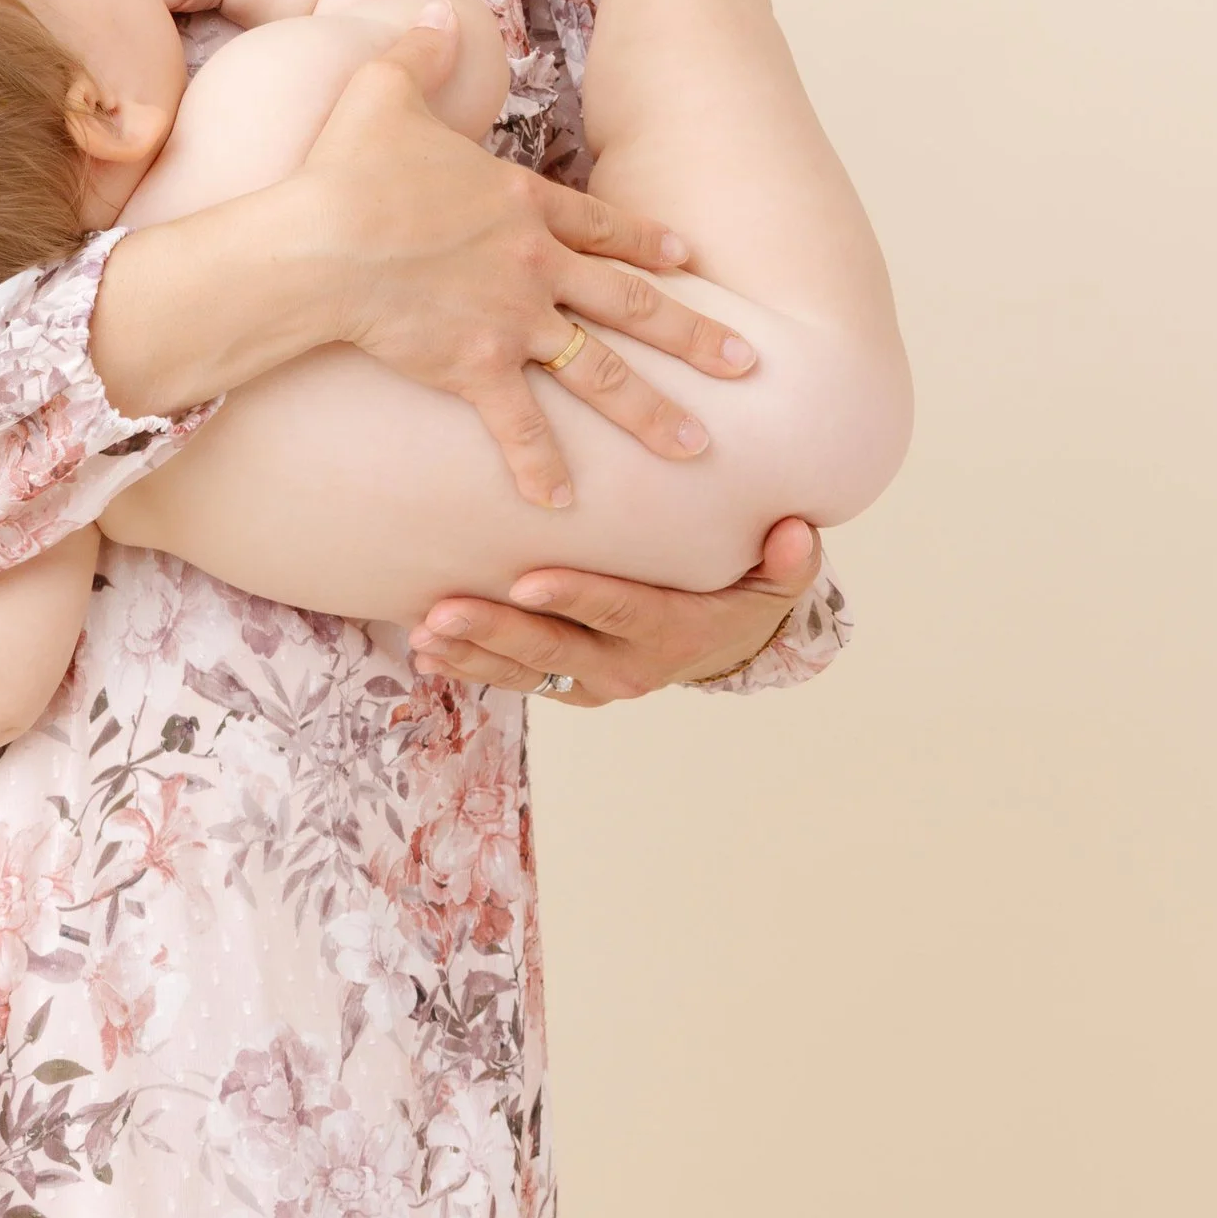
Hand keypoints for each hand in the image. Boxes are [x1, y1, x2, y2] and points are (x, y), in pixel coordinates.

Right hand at [291, 20, 759, 508]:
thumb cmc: (347, 168)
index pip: (602, 226)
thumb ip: (420, 54)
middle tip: (747, 363)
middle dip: (693, 334)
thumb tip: (438, 14)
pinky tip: (563, 504)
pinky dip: (539, 465)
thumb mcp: (385, 90)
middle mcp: (535, 264)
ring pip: (600, 372)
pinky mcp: (472, 368)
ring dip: (651, 412)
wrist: (320, 240)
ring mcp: (510, 321)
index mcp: (522, 203)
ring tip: (698, 446)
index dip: (647, 243)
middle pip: (629, 302)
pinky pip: (516, 425)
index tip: (686, 259)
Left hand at [411, 517, 823, 704]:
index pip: (618, 612)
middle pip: (554, 650)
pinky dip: (470, 667)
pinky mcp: (569, 687)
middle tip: (442, 613)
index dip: (574, 598)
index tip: (526, 580)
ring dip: (469, 654)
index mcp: (673, 632)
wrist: (730, 645)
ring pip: (524, 671)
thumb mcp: (780, 578)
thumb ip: (788, 560)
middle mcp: (627, 666)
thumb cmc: (747, 591)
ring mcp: (593, 682)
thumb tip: (795, 530)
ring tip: (422, 634)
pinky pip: (516, 680)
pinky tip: (426, 650)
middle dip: (494, 632)